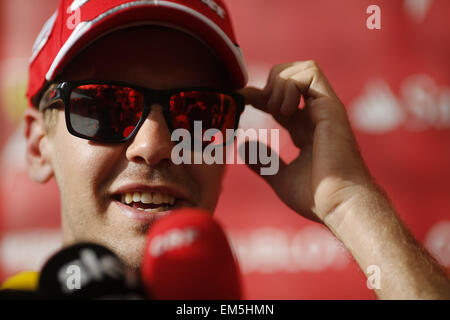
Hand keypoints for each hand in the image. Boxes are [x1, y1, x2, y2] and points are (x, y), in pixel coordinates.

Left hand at [240, 61, 374, 223]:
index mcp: (304, 129)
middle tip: (260, 106)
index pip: (281, 98)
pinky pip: (310, 73)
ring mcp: (324, 108)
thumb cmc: (317, 197)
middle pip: (291, 75)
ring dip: (280, 84)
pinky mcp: (330, 107)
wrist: (339, 205)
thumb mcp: (280, 177)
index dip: (259, 95)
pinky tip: (285, 110)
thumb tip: (244, 145)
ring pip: (302, 68)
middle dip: (269, 84)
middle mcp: (315, 115)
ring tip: (277, 111)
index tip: (243, 101)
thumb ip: (262, 161)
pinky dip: (290, 85)